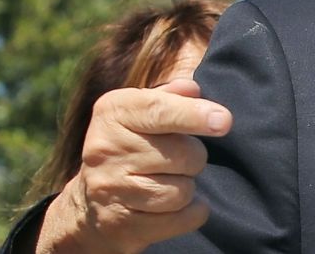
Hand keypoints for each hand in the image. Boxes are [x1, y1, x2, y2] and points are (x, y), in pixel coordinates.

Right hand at [35, 79, 232, 253]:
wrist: (90, 202)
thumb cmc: (132, 144)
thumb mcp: (143, 111)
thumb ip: (171, 96)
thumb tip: (193, 89)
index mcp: (113, 111)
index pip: (160, 110)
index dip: (196, 115)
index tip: (224, 121)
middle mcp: (105, 148)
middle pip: (183, 154)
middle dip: (194, 157)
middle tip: (180, 158)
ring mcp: (109, 189)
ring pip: (182, 191)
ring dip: (188, 187)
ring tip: (171, 180)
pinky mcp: (121, 225)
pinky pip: (181, 219)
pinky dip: (191, 213)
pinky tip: (176, 205)